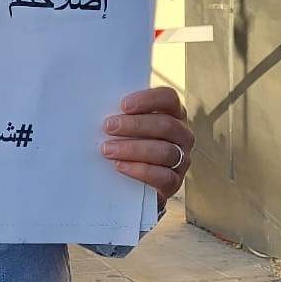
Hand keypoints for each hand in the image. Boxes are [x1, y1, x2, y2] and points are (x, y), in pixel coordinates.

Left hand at [100, 86, 193, 203]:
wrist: (131, 183)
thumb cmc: (126, 143)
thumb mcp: (126, 125)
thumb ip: (121, 114)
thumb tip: (98, 105)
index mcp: (173, 113)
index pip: (169, 98)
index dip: (148, 99)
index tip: (123, 105)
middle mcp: (182, 135)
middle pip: (166, 125)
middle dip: (135, 125)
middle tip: (108, 127)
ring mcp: (182, 159)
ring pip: (165, 151)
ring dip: (133, 149)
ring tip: (108, 149)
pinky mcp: (175, 182)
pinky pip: (164, 176)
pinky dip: (140, 170)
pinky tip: (120, 165)